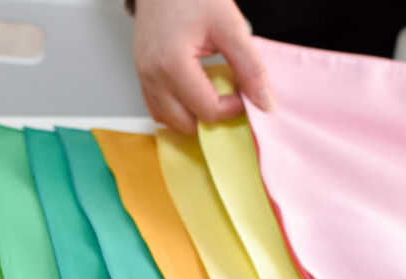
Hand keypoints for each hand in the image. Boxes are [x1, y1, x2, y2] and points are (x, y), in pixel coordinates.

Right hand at [132, 0, 273, 133]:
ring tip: (211, 92)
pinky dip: (176, 109)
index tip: (243, 91)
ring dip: (193, 116)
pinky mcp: (141, 74)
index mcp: (173, 65)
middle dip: (212, 115)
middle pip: (187, 124)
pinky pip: (157, 108)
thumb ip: (250, 68)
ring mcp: (143, 77)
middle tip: (228, 94)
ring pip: (169, 121)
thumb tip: (264, 102)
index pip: (207, 110)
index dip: (232, 108)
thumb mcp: (230, 27)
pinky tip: (193, 93)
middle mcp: (153, 76)